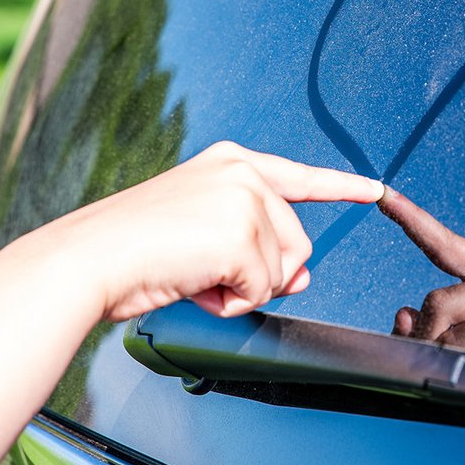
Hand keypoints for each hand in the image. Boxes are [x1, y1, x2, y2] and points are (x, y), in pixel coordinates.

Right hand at [43, 142, 384, 321]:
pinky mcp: (242, 234)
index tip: (374, 188)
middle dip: (264, 273)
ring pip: (282, 270)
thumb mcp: (204, 237)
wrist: (90, 258)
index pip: (300, 175)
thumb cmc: (133, 249)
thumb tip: (301, 276)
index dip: (341, 187)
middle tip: (209, 274)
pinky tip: (194, 284)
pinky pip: (262, 290)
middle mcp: (244, 172)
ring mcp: (246, 200)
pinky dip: (231, 302)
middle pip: (297, 241)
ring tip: (194, 275)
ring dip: (242, 289)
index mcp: (231, 162)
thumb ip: (256, 247)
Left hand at [378, 186, 464, 464]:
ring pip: (447, 333)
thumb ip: (425, 329)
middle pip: (436, 300)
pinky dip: (460, 377)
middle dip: (425, 339)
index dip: (413, 220)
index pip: (447, 246)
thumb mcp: (452, 353)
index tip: (383, 195)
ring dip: (441, 363)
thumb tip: (402, 315)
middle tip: (443, 367)